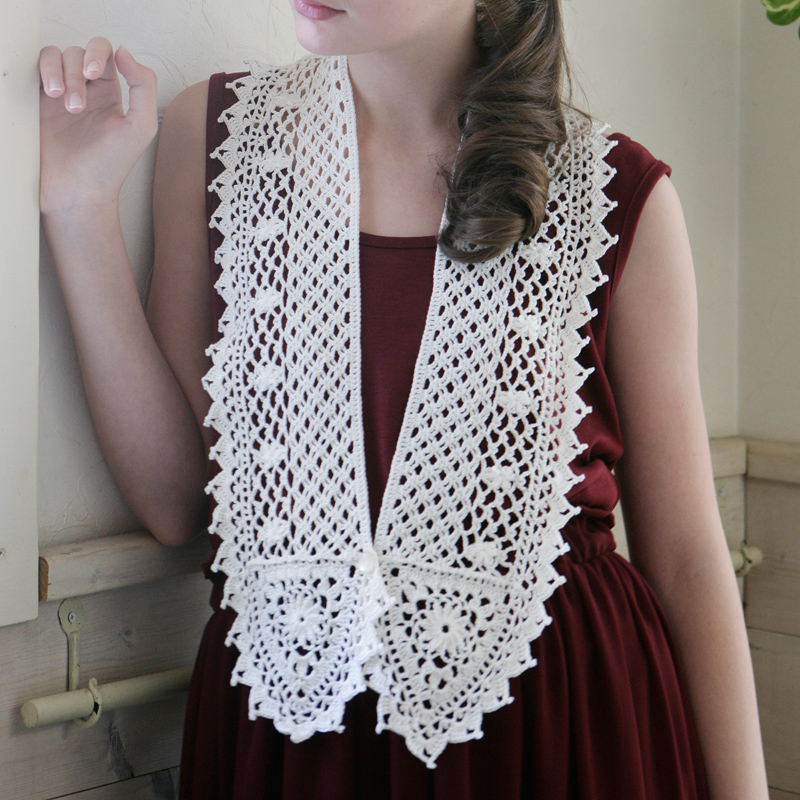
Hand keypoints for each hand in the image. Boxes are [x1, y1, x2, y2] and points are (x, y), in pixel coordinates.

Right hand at [39, 38, 157, 216]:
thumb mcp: (142, 126)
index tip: (93, 74)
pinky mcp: (38, 102)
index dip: (98, 53)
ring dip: (60, 73)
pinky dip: (43, 72)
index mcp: (111, 94)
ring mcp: (59, 94)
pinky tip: (49, 94)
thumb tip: (124, 51)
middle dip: (76, 71)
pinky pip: (35, 68)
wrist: (77, 190)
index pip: (106, 54)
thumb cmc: (110, 165)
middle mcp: (86, 91)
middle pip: (79, 53)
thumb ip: (143, 86)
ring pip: (56, 56)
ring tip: (62, 102)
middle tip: (77, 104)